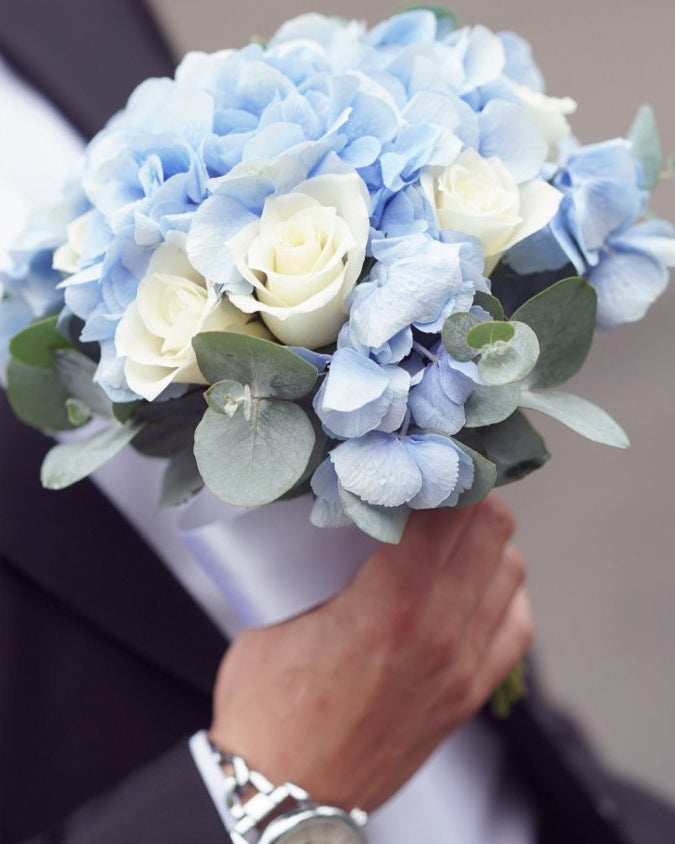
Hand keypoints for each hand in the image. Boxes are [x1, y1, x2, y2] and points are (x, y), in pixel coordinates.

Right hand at [209, 496, 533, 812]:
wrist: (290, 795)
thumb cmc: (270, 709)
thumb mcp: (277, 616)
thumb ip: (319, 563)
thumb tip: (344, 515)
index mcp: (388, 607)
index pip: (446, 508)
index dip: (439, 466)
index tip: (422, 449)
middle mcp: (440, 633)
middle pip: (491, 528)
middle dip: (467, 492)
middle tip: (436, 481)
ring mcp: (463, 667)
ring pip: (512, 569)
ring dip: (487, 539)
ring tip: (452, 530)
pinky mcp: (470, 694)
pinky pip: (517, 624)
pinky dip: (502, 591)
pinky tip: (472, 585)